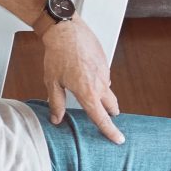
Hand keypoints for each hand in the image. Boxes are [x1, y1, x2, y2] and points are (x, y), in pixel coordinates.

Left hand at [40, 16, 123, 143]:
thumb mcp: (52, 81)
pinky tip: (86, 74)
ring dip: (102, 96)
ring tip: (88, 91)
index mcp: (87, 93)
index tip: (118, 140)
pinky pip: (104, 77)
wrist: (66, 30)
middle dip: (111, 114)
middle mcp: (100, 85)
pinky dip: (98, 81)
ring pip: (108, 91)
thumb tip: (57, 119)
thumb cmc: (57, 55)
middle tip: (108, 118)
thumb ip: (56, 103)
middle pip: (112, 106)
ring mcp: (104, 73)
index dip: (110, 131)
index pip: (101, 118)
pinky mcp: (105, 63)